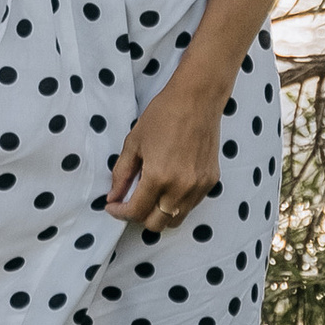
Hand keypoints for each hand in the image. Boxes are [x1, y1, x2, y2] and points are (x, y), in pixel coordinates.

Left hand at [105, 76, 224, 239]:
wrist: (197, 99)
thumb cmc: (162, 115)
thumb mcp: (133, 143)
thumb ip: (122, 174)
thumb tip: (113, 197)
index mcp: (158, 177)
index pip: (136, 212)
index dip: (120, 213)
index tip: (113, 206)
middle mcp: (181, 188)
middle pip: (157, 225)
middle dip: (139, 217)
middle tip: (130, 201)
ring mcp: (199, 187)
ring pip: (176, 219)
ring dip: (159, 213)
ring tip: (150, 193)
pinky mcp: (211, 181)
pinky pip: (191, 205)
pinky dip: (177, 203)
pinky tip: (169, 184)